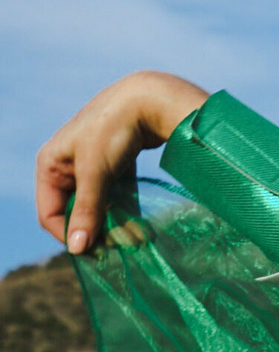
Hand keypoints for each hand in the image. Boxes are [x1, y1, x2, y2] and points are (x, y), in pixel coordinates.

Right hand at [35, 72, 208, 255]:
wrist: (153, 98)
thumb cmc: (116, 130)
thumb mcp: (97, 172)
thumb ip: (88, 210)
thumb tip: (77, 249)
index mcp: (51, 164)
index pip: (51, 212)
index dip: (69, 234)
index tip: (94, 253)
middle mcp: (69, 165)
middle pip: (78, 209)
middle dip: (99, 231)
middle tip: (122, 251)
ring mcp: (94, 164)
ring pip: (101, 203)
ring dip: (117, 224)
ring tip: (138, 242)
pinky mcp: (118, 162)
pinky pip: (119, 193)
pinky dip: (128, 209)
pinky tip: (143, 229)